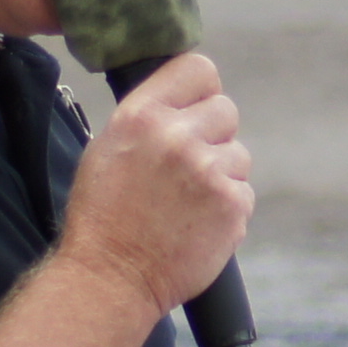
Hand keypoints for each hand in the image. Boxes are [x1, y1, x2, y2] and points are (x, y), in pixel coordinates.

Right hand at [62, 50, 249, 311]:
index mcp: (142, 116)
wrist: (111, 277)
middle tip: (187, 166)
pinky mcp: (232, 205)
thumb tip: (187, 101)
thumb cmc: (103, 217)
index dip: (201, 89)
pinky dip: (227, 207)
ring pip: (238, 155)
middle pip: (226, 110)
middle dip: (213, 135)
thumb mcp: (109, 148)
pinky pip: (244, 192)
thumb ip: (149, 118)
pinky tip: (197, 223)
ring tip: (186, 202)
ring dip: (221, 174)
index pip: (198, 69)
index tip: (196, 106)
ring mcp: (209, 171)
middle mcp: (178, 136)